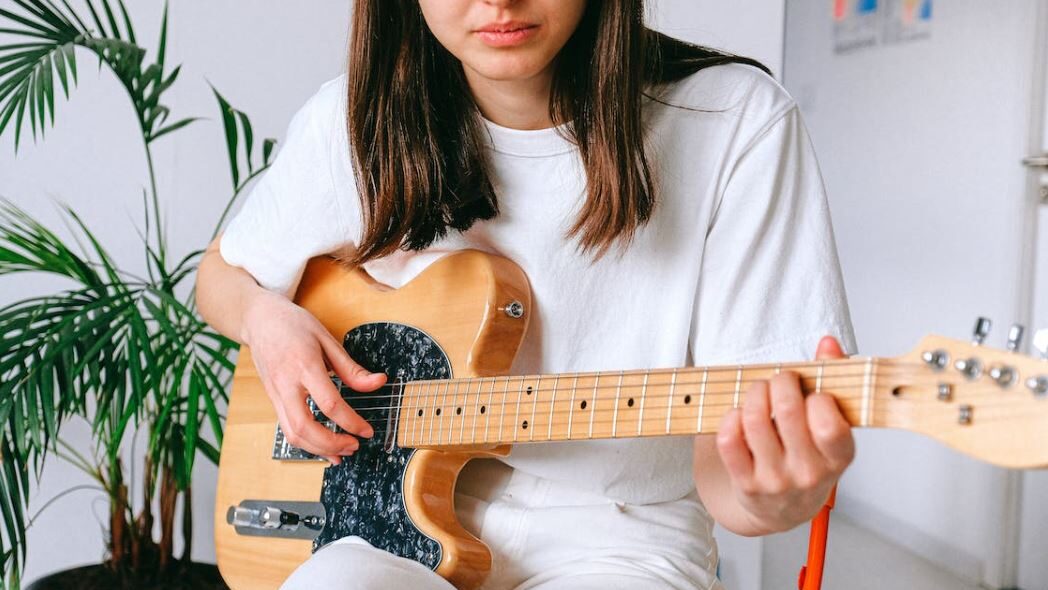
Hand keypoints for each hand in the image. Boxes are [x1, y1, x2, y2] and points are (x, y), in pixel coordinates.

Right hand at [241, 289, 386, 464]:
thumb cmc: (294, 325)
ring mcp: (275, 394)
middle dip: (332, 443)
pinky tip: (323, 446)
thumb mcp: (327, 338)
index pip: (329, 403)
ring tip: (342, 452)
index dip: (351, 422)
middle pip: (305, 427)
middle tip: (354, 446)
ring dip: (318, 449)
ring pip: (292, 434)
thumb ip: (351, 367)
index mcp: (304, 365)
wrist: (259, 319)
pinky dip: (306, 443)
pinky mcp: (272, 399)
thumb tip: (379, 383)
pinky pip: (287, 429)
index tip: (367, 430)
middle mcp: (286, 384)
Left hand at [714, 335, 854, 533]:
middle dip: (779, 382)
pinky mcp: (745, 483)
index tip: (811, 392)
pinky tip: (739, 415)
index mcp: (838, 457)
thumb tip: (827, 343)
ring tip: (759, 392)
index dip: (817, 398)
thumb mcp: (831, 425)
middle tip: (779, 380)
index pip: (830, 424)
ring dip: (753, 394)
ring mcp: (775, 480)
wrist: (781, 510)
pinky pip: (729, 440)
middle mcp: (808, 473)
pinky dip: (730, 417)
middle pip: (787, 411)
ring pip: (754, 420)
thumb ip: (832, 379)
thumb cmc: (808, 457)